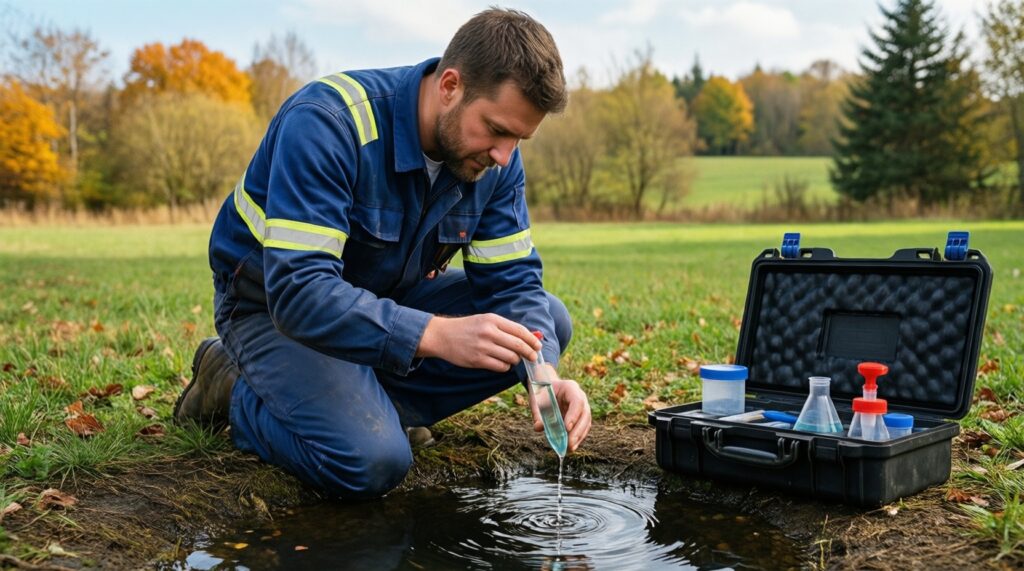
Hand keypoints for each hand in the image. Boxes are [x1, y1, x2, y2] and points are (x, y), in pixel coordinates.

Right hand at [417, 314, 540, 371]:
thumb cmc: (467, 328)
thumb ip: (505, 328)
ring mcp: (483, 347)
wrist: (442, 335)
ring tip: (513, 359)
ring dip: (515, 360)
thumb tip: (529, 336)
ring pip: (511, 358)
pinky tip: (502, 364)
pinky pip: (500, 367)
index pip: (519, 331)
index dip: (532, 340)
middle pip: (518, 345)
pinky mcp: (477, 360)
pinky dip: (505, 367)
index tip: (538, 346)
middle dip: (529, 353)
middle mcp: (489, 332)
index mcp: (492, 320)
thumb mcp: (485, 320)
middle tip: (533, 357)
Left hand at [529, 368, 591, 452]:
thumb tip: (539, 427)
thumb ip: (537, 412)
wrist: (546, 387)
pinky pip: (583, 428)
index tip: (566, 428)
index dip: (574, 415)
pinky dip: (578, 438)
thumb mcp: (536, 399)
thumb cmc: (541, 391)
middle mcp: (580, 397)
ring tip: (570, 448)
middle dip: (578, 431)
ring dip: (579, 437)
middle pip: (585, 414)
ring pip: (586, 423)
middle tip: (569, 443)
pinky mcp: (580, 417)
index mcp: (570, 387)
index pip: (577, 401)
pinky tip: (571, 447)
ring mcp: (582, 407)